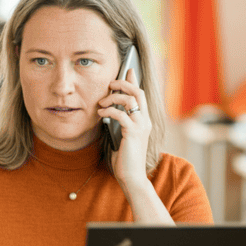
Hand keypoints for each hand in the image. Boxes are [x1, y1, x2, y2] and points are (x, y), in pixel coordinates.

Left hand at [97, 68, 151, 188]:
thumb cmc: (125, 159)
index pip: (141, 94)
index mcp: (144, 120)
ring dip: (113, 97)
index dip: (134, 80)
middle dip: (123, 83)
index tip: (128, 69)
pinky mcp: (133, 133)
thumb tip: (108, 110)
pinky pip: (121, 114)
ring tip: (101, 102)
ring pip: (130, 100)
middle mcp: (145, 120)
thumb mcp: (122, 136)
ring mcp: (141, 126)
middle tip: (110, 83)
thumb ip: (120, 122)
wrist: (132, 176)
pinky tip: (101, 112)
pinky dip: (109, 110)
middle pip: (138, 92)